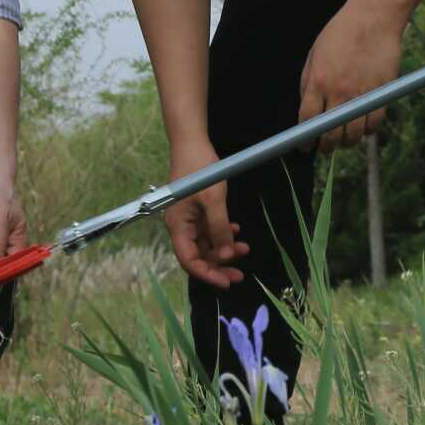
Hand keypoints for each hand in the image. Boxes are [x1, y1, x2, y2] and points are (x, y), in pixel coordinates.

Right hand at [162, 140, 249, 286]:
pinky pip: (210, 230)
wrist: (192, 143)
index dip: (207, 274)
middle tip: (240, 275)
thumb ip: (219, 228)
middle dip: (218, 266)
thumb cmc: (200, 168)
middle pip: (198, 256)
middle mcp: (181, 226)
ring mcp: (189, 219)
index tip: (226, 281)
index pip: (189, 260)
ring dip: (224, 249)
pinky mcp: (197, 210)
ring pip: (206, 244)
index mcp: (178, 226)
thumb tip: (226, 254)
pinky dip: (223, 233)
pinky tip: (238, 232)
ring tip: (246, 249)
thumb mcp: (214, 199)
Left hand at [299, 0, 405, 152]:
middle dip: (325, 147)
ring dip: (347, 142)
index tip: (305, 146)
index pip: (307, 122)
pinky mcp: (381, 93)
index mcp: (318, 81)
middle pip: (329, 134)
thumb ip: (308, 83)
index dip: (304, 140)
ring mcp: (361, 94)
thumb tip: (307, 111)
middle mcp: (338, 91)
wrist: (374, 17)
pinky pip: (374, 125)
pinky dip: (367, 131)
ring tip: (344, 139)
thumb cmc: (341, 32)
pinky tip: (362, 126)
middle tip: (324, 147)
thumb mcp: (315, 54)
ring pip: (353, 135)